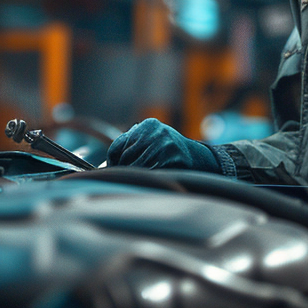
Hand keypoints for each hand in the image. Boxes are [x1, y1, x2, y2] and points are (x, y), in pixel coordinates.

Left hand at [107, 119, 221, 171]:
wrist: (200, 158)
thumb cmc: (170, 152)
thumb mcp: (152, 141)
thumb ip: (133, 147)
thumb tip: (107, 165)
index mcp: (147, 125)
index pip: (119, 144)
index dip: (112, 160)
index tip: (111, 170)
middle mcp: (155, 131)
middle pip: (126, 156)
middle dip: (122, 170)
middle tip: (120, 180)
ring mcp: (164, 143)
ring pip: (136, 166)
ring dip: (133, 176)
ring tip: (134, 181)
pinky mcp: (172, 157)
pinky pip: (150, 172)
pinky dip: (146, 179)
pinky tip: (148, 181)